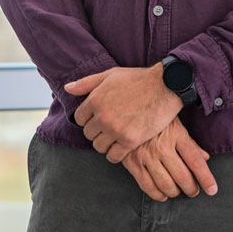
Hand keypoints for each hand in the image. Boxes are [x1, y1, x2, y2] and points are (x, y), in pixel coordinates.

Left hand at [65, 65, 180, 162]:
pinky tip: (120, 148)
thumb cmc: (137, 79)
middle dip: (96, 132)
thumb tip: (67, 88)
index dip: (87, 119)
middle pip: (88, 134)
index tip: (97, 119)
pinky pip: (113, 156)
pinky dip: (115, 154)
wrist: (165, 86)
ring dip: (105, 144)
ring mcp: (115, 130)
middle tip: (107, 129)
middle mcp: (102, 116)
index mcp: (95, 100)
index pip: (79, 119)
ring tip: (114, 139)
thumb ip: (86, 83)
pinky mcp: (130, 140)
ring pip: (99, 147)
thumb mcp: (109, 75)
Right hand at [121, 117, 217, 201]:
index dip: (206, 178)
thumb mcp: (175, 123)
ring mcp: (146, 155)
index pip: (196, 161)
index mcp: (176, 135)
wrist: (125, 106)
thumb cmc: (154, 116)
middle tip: (193, 191)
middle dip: (191, 189)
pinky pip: (147, 185)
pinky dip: (157, 194)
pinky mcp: (132, 162)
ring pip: (166, 184)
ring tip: (178, 191)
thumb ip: (190, 143)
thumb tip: (205, 158)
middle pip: (183, 176)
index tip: (212, 189)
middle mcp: (162, 146)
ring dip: (175, 193)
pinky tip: (162, 194)